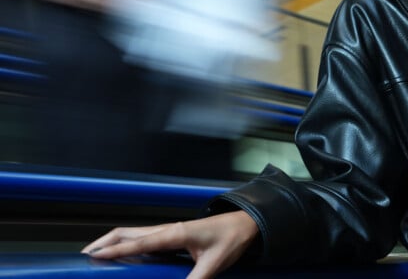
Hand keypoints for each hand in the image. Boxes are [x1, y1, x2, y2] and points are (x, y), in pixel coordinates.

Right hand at [81, 210, 258, 278]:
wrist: (245, 223)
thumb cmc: (231, 239)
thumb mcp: (215, 264)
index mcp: (175, 233)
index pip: (138, 242)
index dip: (114, 250)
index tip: (92, 257)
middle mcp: (167, 229)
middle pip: (127, 233)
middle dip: (103, 243)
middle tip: (82, 258)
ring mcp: (168, 231)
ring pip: (132, 234)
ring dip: (111, 243)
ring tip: (92, 257)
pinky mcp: (171, 236)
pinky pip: (142, 239)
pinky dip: (125, 245)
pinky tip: (119, 257)